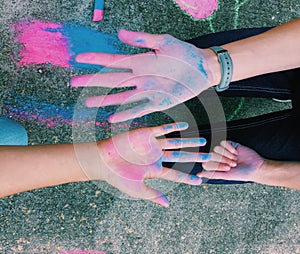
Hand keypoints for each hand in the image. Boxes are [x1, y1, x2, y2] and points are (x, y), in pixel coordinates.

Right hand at [71, 30, 212, 122]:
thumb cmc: (183, 53)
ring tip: (88, 102)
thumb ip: (142, 39)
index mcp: (139, 61)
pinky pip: (139, 108)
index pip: (113, 61)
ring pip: (121, 96)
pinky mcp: (158, 102)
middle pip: (111, 80)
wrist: (201, 69)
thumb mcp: (164, 41)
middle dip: (93, 81)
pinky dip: (126, 113)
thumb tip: (119, 33)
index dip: (96, 60)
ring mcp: (147, 91)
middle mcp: (139, 77)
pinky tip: (112, 117)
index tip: (79, 59)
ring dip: (104, 99)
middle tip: (74, 82)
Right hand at [97, 122, 209, 206]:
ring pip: (175, 143)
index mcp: (155, 170)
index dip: (187, 178)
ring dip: (189, 142)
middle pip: (180, 157)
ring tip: (203, 140)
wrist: (103, 160)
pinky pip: (162, 129)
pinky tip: (185, 125)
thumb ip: (152, 194)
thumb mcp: (136, 188)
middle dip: (195, 157)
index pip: (175, 175)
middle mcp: (156, 157)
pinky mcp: (146, 134)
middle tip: (211, 158)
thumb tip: (167, 204)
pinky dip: (173, 127)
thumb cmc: (118, 177)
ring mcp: (152, 145)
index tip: (200, 180)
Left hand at [198, 141, 264, 181]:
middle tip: (233, 164)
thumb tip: (198, 175)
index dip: (217, 165)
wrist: (255, 167)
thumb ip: (211, 174)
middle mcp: (216, 157)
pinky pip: (223, 142)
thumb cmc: (240, 174)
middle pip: (211, 155)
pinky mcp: (229, 144)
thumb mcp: (225, 175)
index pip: (206, 163)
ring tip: (235, 159)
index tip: (228, 169)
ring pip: (216, 148)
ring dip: (227, 154)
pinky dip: (229, 148)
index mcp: (214, 166)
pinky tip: (236, 152)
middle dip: (223, 160)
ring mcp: (222, 150)